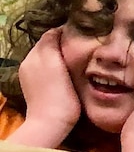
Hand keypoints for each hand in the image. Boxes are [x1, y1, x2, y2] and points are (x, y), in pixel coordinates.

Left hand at [9, 27, 79, 145]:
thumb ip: (52, 43)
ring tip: (78, 54)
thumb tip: (58, 29)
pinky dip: (56, 64)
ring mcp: (31, 75)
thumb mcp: (55, 63)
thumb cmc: (59, 94)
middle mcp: (29, 62)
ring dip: (60, 53)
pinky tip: (67, 70)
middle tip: (84, 42)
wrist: (51, 122)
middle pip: (47, 44)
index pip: (50, 34)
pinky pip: (46, 67)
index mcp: (35, 55)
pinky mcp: (35, 85)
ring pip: (47, 55)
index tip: (84, 32)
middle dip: (62, 41)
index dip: (66, 31)